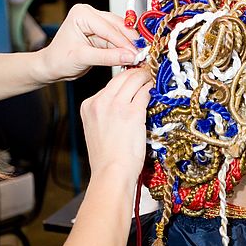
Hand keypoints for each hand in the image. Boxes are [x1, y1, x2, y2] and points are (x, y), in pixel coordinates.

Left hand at [39, 4, 138, 82]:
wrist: (52, 67)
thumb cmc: (59, 59)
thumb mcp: (83, 58)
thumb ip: (108, 57)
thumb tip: (130, 56)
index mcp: (82, 14)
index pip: (108, 28)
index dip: (124, 42)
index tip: (137, 54)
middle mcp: (91, 14)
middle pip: (118, 27)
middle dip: (130, 42)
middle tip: (143, 55)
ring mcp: (97, 23)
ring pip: (120, 33)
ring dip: (130, 45)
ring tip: (140, 57)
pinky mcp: (102, 34)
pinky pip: (118, 40)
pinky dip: (126, 49)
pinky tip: (133, 57)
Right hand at [80, 68, 152, 183]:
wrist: (110, 173)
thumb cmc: (107, 159)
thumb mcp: (98, 130)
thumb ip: (107, 114)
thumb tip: (125, 105)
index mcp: (88, 106)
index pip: (109, 84)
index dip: (125, 79)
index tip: (135, 78)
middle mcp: (100, 102)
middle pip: (121, 77)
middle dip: (136, 73)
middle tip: (148, 72)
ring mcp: (116, 105)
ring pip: (133, 80)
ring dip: (145, 77)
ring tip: (154, 76)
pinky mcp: (132, 112)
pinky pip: (144, 92)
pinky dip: (151, 88)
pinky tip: (157, 89)